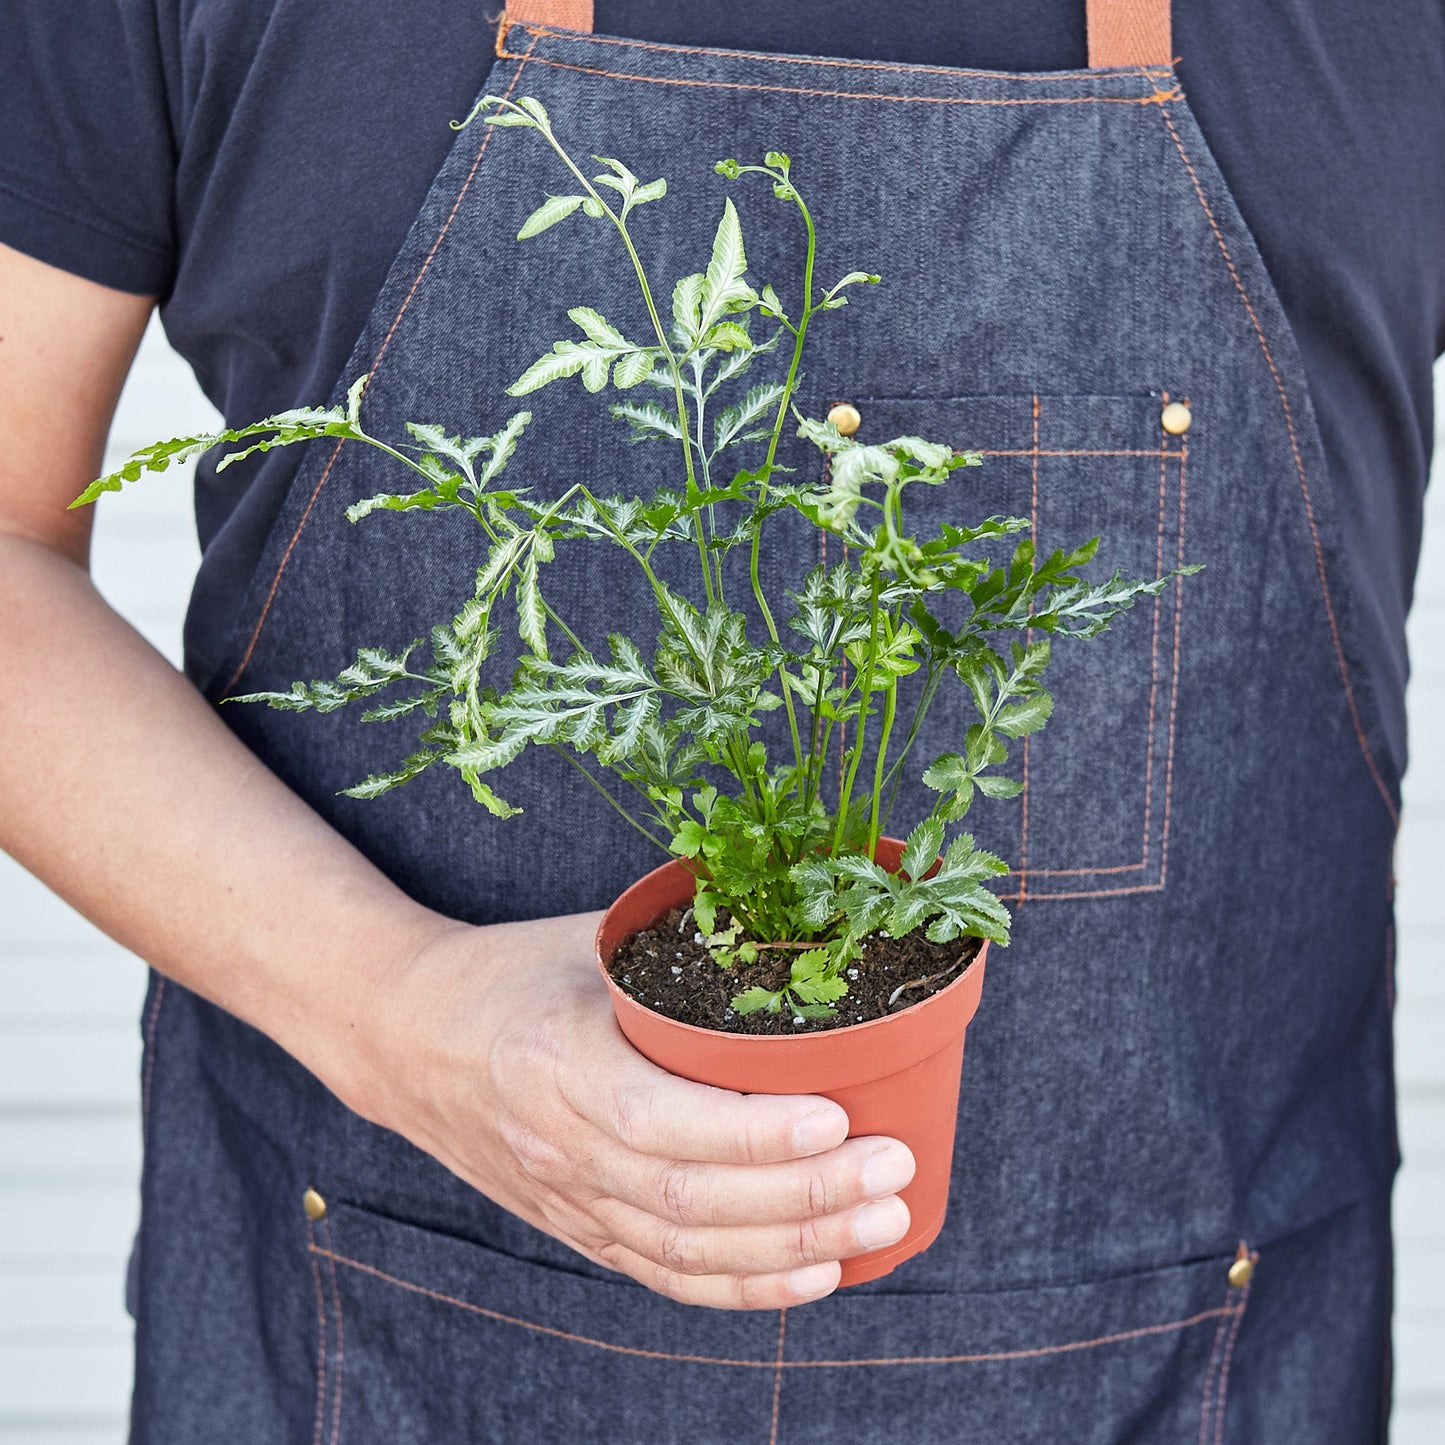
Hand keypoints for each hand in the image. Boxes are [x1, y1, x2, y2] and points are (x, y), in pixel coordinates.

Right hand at [349, 912, 915, 1309]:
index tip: (837, 1117)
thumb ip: (683, 947)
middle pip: (690, 1200)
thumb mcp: (588, 941)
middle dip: (804, 1196)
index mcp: (553, 1063)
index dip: (752, 1132)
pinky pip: (667, 1275)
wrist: (403, 1037)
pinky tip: (817, 1273)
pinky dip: (746, 1286)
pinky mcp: (577, 1227)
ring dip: (794, 1249)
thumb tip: (801, 932)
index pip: (660, 1121)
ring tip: (883, 1222)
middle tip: (894, 1170)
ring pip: (688, 1250)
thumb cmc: (508, 974)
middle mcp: (558, 1147)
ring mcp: (566, 1200)